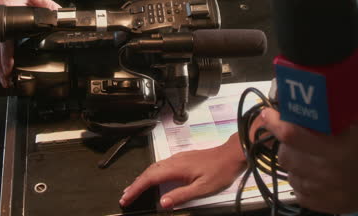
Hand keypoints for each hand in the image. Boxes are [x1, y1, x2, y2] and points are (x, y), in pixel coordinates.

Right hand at [119, 135, 245, 208]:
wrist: (232, 154)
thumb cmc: (220, 172)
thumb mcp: (203, 189)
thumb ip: (181, 195)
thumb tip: (161, 203)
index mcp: (176, 168)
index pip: (150, 178)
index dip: (136, 189)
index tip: (125, 199)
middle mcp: (175, 160)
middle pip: (149, 171)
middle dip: (135, 184)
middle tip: (125, 197)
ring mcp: (179, 157)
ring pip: (155, 166)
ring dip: (142, 178)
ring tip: (134, 189)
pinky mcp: (183, 158)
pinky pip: (161, 164)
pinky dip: (152, 173)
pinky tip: (153, 178)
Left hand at [259, 108, 357, 213]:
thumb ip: (331, 118)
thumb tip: (304, 109)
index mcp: (337, 146)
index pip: (292, 134)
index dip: (275, 123)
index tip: (269, 115)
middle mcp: (329, 171)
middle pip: (287, 156)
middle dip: (286, 143)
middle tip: (296, 135)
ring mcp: (329, 192)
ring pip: (291, 176)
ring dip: (293, 163)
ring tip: (306, 154)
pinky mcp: (332, 206)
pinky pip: (301, 194)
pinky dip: (301, 181)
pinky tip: (312, 172)